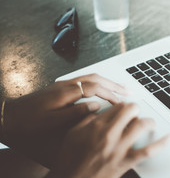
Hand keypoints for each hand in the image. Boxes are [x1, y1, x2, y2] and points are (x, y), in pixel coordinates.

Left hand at [2, 74, 127, 167]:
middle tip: (128, 90)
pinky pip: (85, 79)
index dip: (111, 94)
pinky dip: (98, 82)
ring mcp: (63, 84)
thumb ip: (76, 112)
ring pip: (91, 77)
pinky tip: (101, 88)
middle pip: (96, 78)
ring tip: (119, 88)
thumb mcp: (52, 121)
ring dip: (107, 81)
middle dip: (114, 84)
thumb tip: (96, 106)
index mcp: (66, 92)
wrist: (10, 115)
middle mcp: (66, 84)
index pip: (95, 88)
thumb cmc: (29, 121)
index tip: (121, 102)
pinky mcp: (61, 87)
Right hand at [48, 103, 169, 177]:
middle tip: (134, 114)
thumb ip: (87, 119)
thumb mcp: (72, 134)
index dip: (122, 106)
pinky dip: (163, 143)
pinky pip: (148, 151)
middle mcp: (109, 134)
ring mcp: (119, 148)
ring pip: (141, 125)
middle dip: (135, 110)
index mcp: (96, 125)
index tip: (123, 109)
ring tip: (148, 123)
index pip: (117, 106)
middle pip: (131, 110)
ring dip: (147, 122)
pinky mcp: (126, 162)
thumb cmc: (69, 160)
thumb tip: (99, 109)